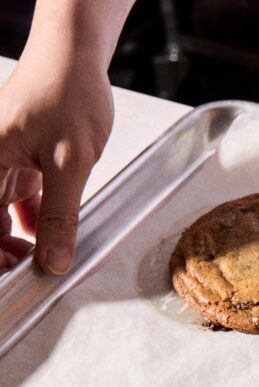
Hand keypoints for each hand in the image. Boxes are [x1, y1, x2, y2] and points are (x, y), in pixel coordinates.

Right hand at [0, 46, 114, 274]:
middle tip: (32, 273)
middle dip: (4, 253)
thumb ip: (61, 215)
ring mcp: (0, 164)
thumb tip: (54, 261)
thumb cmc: (68, 94)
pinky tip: (52, 234)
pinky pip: (17, 201)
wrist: (74, 58)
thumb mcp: (71, 162)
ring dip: (18, 240)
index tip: (15, 280)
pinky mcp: (20, 162)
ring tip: (45, 259)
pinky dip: (33, 220)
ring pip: (0, 216)